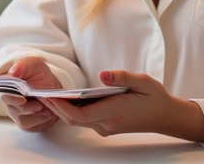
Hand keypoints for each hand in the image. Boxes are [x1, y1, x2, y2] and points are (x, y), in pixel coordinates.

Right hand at [0, 56, 61, 132]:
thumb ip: (23, 65)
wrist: (50, 86)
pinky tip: (47, 112)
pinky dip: (40, 120)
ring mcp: (14, 111)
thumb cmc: (39, 73)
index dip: (12, 98)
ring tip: (46, 106)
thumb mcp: (35, 64)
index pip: (3, 93)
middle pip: (13, 108)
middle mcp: (7, 99)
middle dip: (28, 107)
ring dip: (36, 114)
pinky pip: (29, 125)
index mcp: (5, 84)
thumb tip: (13, 73)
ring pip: (21, 119)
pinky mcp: (22, 121)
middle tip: (40, 104)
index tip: (23, 100)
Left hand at [39, 71, 203, 142]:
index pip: (80, 114)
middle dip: (55, 106)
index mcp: (114, 112)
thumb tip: (102, 75)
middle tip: (38, 91)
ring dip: (61, 108)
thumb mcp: (143, 81)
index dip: (61, 106)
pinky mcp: (105, 125)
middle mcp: (106, 123)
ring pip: (76, 120)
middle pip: (73, 119)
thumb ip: (122, 78)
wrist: (166, 116)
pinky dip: (70, 109)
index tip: (48, 93)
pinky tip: (63, 97)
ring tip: (45, 91)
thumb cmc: (154, 97)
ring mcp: (105, 126)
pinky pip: (83, 119)